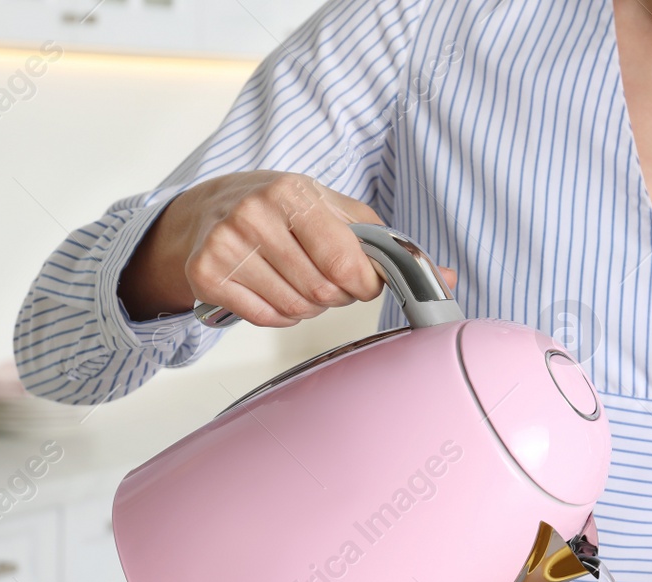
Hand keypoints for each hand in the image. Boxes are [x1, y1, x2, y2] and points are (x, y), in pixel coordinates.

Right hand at [120, 171, 454, 325]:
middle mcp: (255, 213)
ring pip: (295, 310)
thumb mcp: (334, 210)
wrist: (209, 209)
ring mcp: (226, 244)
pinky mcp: (206, 274)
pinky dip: (277, 314)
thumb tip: (445, 277)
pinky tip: (270, 288)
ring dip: (306, 306)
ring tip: (293, 278)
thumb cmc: (282, 211)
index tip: (361, 280)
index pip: (345, 264)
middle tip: (322, 276)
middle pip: (322, 292)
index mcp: (294, 192)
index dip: (363, 284)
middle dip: (334, 295)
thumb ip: (387, 244)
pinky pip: (265, 318)